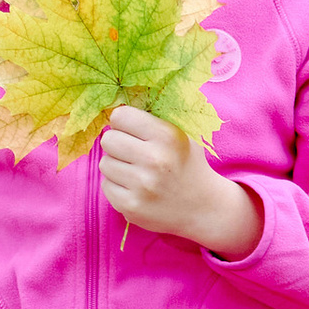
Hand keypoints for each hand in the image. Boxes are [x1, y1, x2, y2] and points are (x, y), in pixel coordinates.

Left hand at [100, 106, 260, 258]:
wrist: (204, 207)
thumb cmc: (188, 164)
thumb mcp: (182, 134)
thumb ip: (154, 117)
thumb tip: (117, 101)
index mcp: (167, 136)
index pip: (121, 116)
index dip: (124, 122)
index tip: (131, 130)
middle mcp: (154, 160)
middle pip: (108, 139)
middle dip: (118, 144)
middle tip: (133, 152)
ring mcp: (142, 185)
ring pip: (105, 163)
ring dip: (117, 166)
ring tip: (137, 172)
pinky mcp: (131, 206)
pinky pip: (106, 186)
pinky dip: (118, 186)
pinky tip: (136, 189)